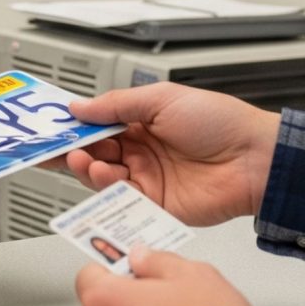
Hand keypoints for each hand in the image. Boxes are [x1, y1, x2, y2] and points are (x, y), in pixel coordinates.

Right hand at [65, 82, 280, 225]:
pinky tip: (104, 174)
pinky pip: (120, 200)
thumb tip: (79, 107)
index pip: (98, 127)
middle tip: (53, 147)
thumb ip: (116, 105)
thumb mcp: (162, 99)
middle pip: (94, 154)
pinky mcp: (153, 205)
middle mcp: (141, 153)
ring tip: (82, 159)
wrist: (254, 158)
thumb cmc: (220, 123)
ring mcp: (147, 180)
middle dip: (72, 150)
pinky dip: (106, 188)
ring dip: (87, 168)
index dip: (74, 127)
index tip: (50, 127)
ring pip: (102, 178)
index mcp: (142, 124)